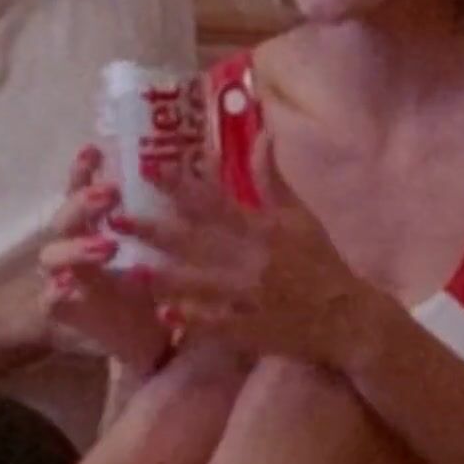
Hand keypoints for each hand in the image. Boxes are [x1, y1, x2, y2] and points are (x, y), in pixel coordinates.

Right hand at [41, 144, 168, 368]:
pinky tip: (70, 286)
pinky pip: (52, 300)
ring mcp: (63, 277)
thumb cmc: (158, 282)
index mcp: (95, 223)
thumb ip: (175, 207)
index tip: (95, 150)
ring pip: (52, 255)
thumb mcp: (171, 243)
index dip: (83, 168)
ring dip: (77, 247)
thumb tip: (209, 158)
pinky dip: (59, 292)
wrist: (153, 338)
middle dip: (84, 202)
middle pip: (65, 216)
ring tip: (107, 246)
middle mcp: (73, 245)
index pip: (82, 187)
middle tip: (112, 194)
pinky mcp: (63, 310)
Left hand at [119, 138, 378, 368]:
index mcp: (264, 229)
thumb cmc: (322, 263)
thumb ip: (273, 179)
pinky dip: (190, 318)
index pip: (215, 202)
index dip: (181, 186)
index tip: (149, 170)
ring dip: (162, 276)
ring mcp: (249, 298)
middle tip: (116, 217)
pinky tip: (162, 312)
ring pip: (197, 284)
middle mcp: (252, 261)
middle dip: (154, 229)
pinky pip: (214, 324)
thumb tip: (262, 134)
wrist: (348, 318)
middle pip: (195, 242)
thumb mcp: (301, 217)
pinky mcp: (249, 330)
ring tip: (128, 268)